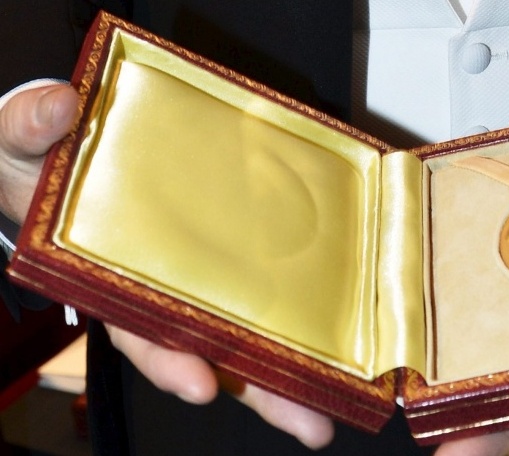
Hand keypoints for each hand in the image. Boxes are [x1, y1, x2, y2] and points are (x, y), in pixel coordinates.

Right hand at [0, 83, 335, 448]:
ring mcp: (200, 278)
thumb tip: (58, 110)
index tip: (202, 382)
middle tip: (309, 422)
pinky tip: (337, 341)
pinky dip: (297, 314)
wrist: (68, 149)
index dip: (169, 360)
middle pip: (213, 348)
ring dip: (289, 373)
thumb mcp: (25, 139)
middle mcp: (162, 290)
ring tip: (332, 408)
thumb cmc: (46, 159)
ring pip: (247, 334)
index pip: (141, 329)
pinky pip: (265, 289)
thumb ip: (32, 127)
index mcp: (112, 279)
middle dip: (258, 390)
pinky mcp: (232, 256)